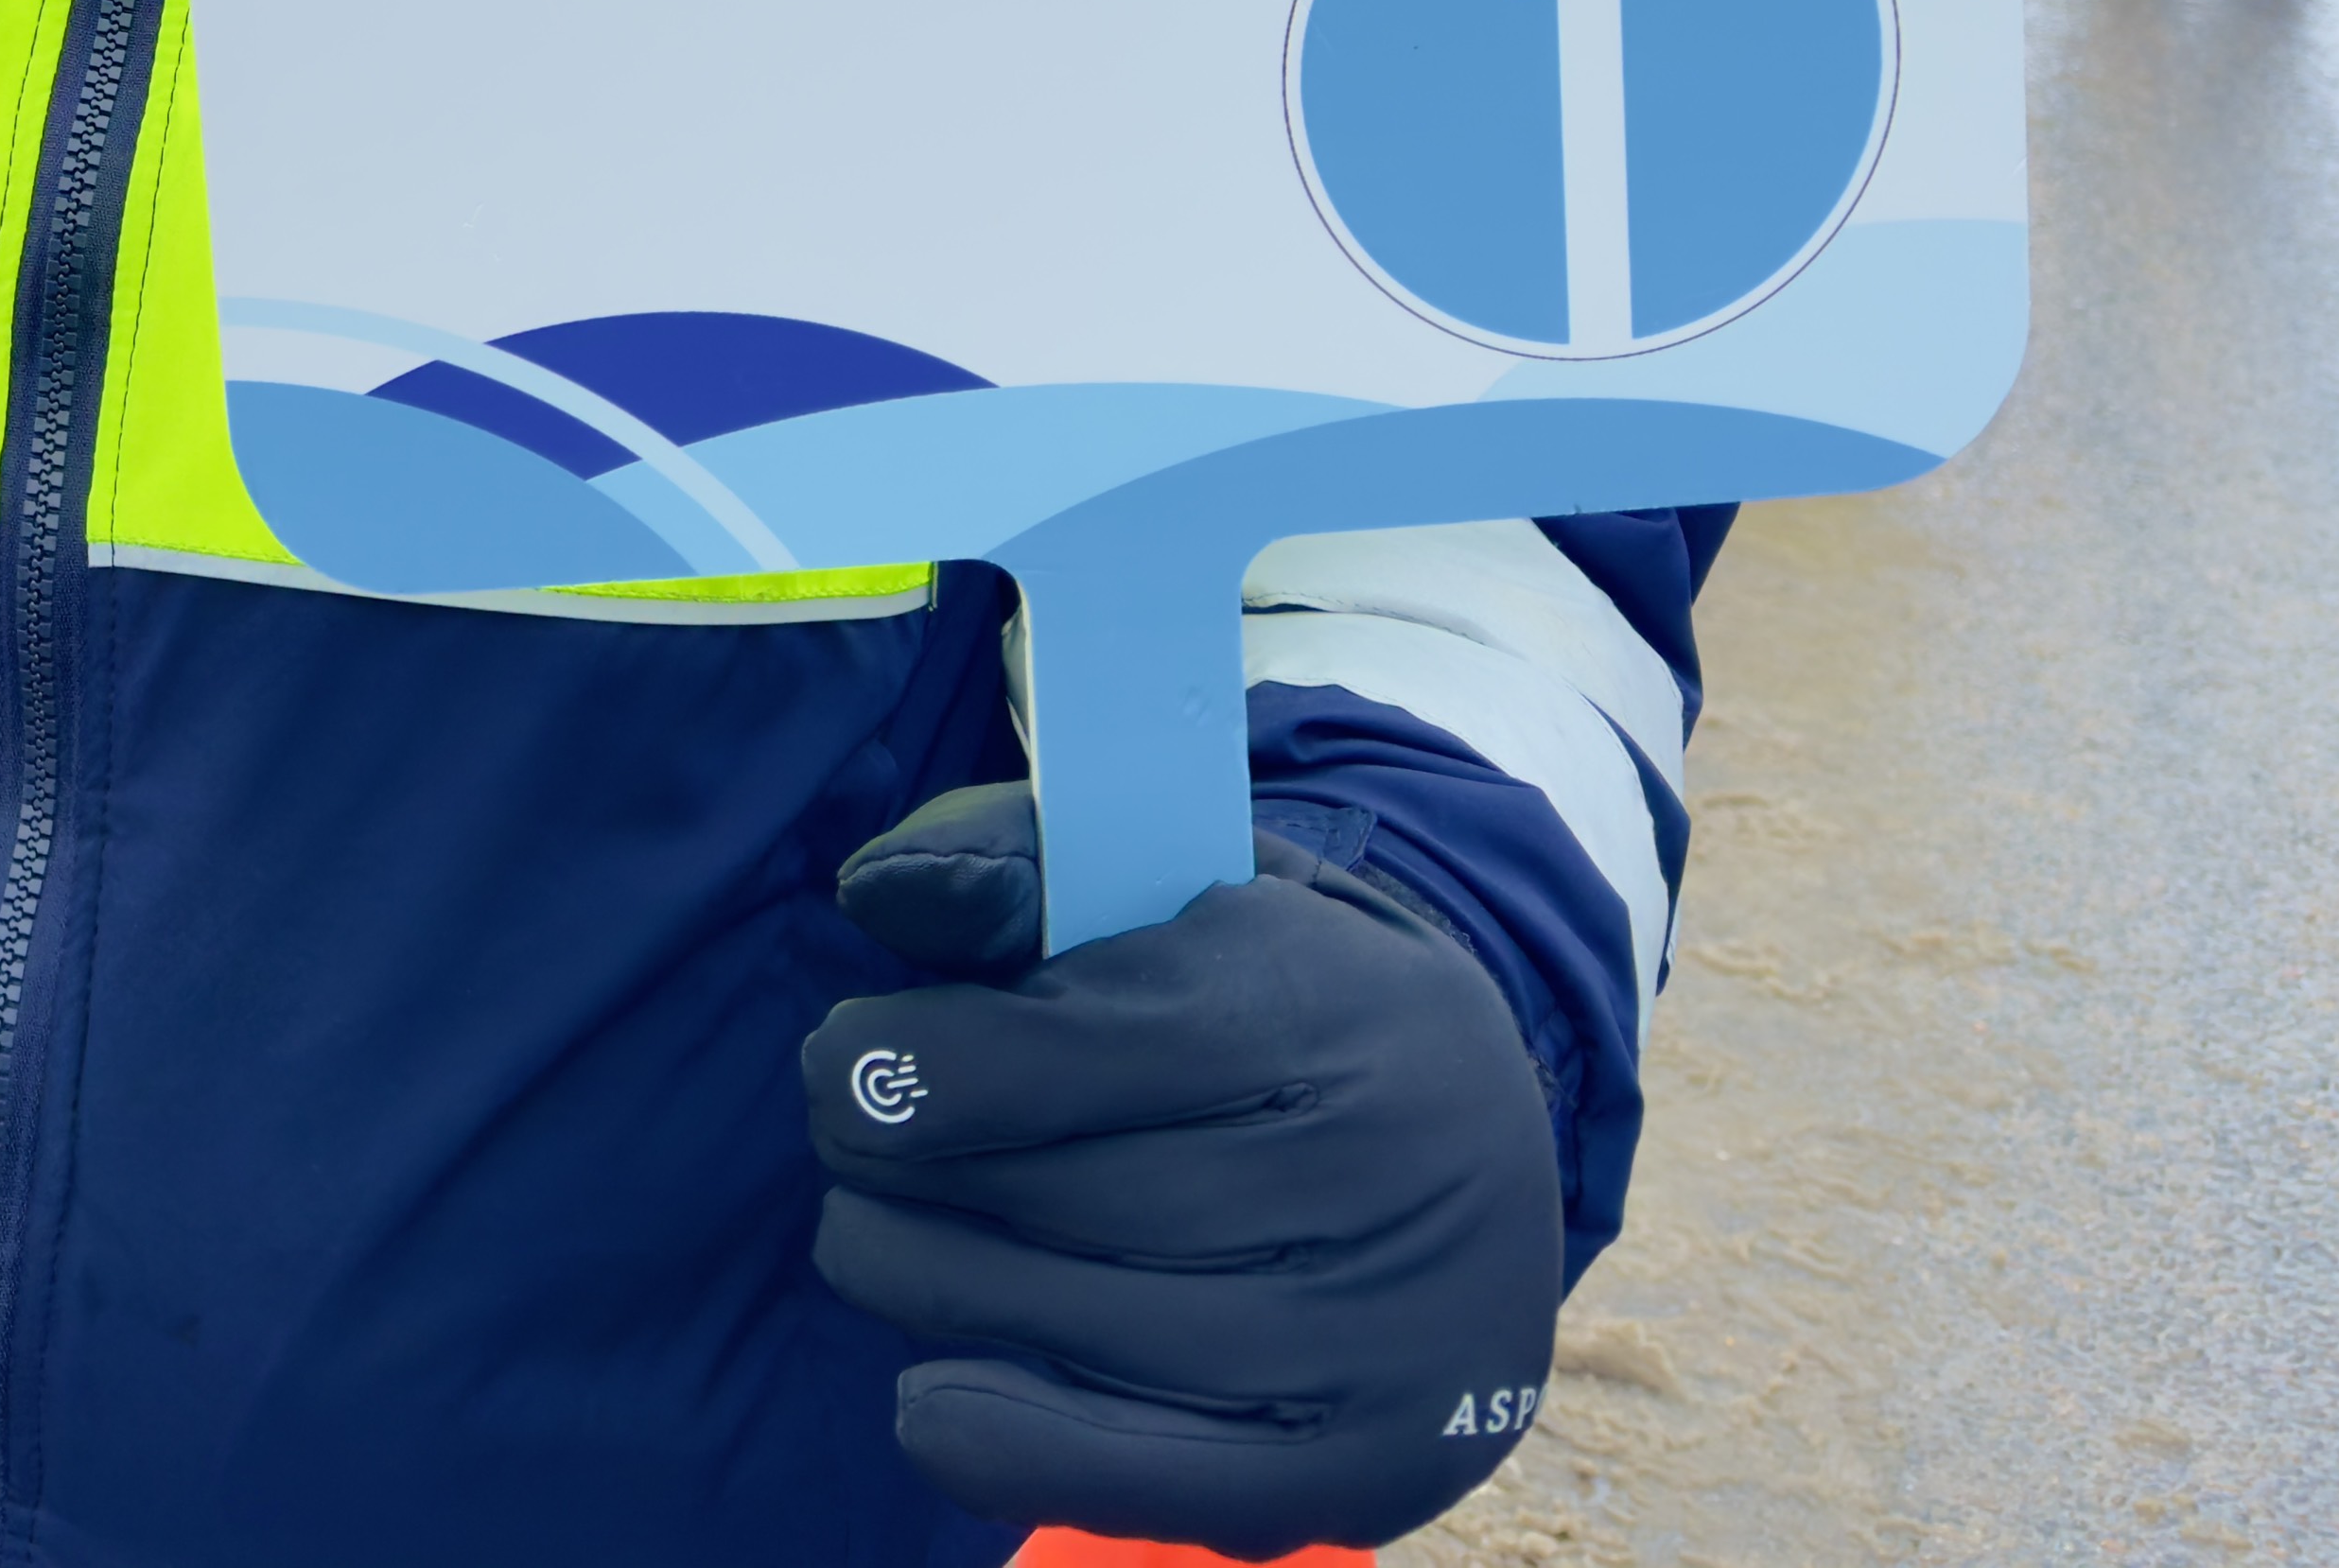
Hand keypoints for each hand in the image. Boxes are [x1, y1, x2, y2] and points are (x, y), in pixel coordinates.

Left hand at [802, 782, 1567, 1559]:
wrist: (1496, 1148)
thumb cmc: (1291, 991)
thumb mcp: (1187, 882)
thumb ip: (1023, 863)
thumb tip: (873, 893)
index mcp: (1319, 1008)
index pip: (1053, 1054)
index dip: (901, 1066)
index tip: (841, 1063)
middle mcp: (1365, 1182)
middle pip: (1045, 1196)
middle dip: (896, 1171)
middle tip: (850, 1146)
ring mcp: (1369, 1342)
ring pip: (1064, 1326)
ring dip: (917, 1280)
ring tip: (877, 1234)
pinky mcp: (1353, 1469)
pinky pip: (1129, 1476)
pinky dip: (994, 1435)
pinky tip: (928, 1386)